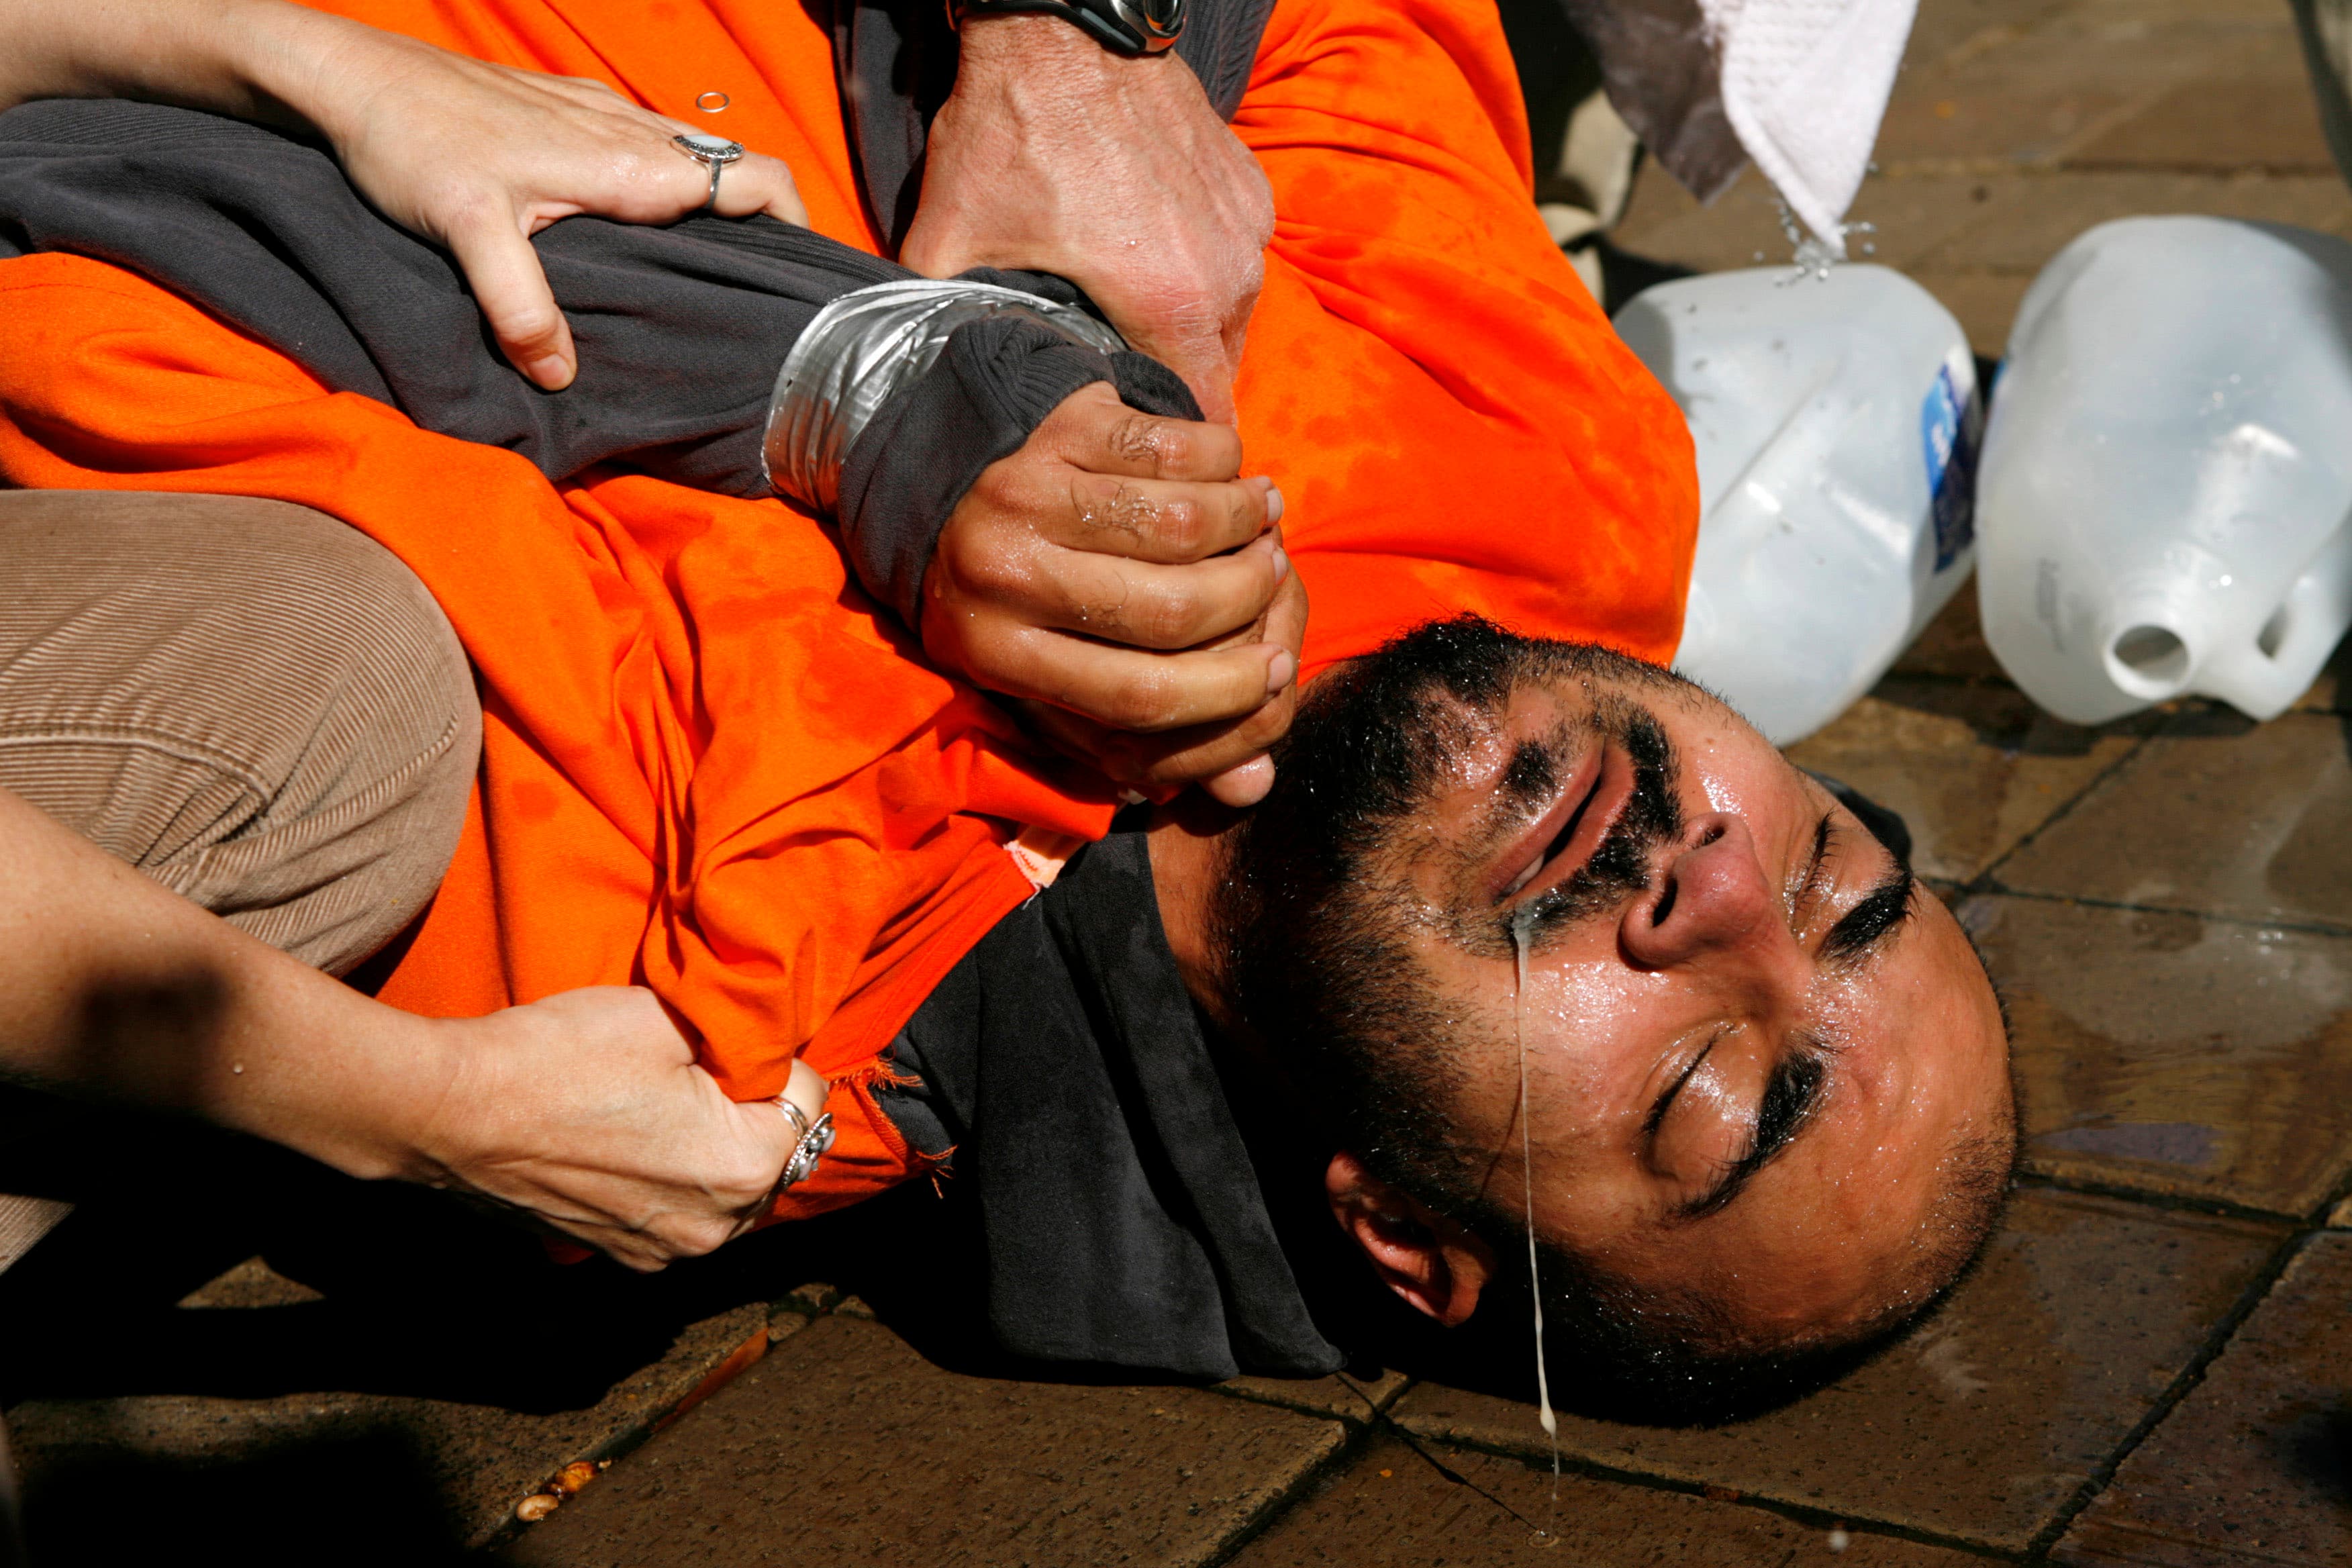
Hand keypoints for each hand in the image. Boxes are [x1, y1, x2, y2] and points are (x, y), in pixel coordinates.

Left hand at [293, 18, 806, 388]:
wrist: (348, 72)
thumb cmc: (408, 143)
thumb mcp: (465, 233)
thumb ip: (521, 308)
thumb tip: (562, 375)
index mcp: (624, 162)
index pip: (751, 180)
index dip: (797, 225)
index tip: (810, 277)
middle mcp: (624, 129)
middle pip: (733, 168)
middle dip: (765, 224)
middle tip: (765, 288)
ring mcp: (593, 110)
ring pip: (690, 152)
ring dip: (714, 201)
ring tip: (710, 264)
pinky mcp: (561, 104)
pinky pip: (644, 139)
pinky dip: (665, 179)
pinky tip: (632, 220)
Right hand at [411, 988, 801, 1271]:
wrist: (454, 1111)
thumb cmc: (561, 1056)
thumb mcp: (668, 1019)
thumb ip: (743, 1038)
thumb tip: (764, 1050)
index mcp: (745, 1168)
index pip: (807, 1098)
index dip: (771, 1058)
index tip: (719, 1044)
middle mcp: (715, 1227)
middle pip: (775, 1154)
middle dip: (751, 1112)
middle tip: (694, 1072)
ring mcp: (664, 1251)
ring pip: (729, 1190)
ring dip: (715, 1150)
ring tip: (661, 1107)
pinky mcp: (620, 1254)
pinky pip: (678, 1214)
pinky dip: (672, 1182)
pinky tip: (631, 1144)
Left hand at [899, 14, 1273, 422]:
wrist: (1064, 23)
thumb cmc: (1015, 128)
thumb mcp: (952, 237)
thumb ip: (939, 318)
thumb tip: (918, 373)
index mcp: (1170, 304)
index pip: (1202, 424)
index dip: (1170, 448)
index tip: (1137, 450)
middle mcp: (1228, 275)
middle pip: (1219, 377)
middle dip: (1176, 396)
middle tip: (1124, 395)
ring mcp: (1246, 229)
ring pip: (1231, 320)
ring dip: (1190, 334)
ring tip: (1135, 326)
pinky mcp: (1250, 188)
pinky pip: (1236, 259)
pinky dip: (1203, 271)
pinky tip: (1152, 257)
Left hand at [922, 382, 1300, 802]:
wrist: (933, 456)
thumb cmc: (1013, 582)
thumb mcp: (1048, 666)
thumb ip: (1148, 732)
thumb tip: (1255, 787)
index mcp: (997, 655)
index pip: (1137, 697)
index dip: (1225, 692)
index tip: (1276, 671)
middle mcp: (1003, 574)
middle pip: (1169, 612)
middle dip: (1248, 602)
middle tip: (1276, 580)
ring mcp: (1025, 489)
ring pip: (1183, 523)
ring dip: (1246, 524)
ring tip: (1265, 524)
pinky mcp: (1058, 419)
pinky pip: (1175, 448)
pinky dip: (1223, 461)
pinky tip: (1231, 473)